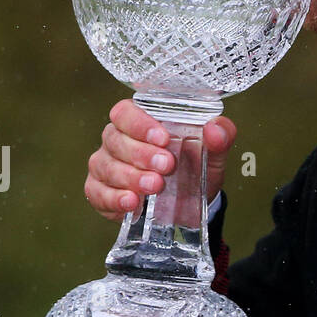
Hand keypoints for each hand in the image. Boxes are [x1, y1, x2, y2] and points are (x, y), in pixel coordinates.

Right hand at [84, 98, 236, 221]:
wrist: (189, 204)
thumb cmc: (194, 168)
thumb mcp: (212, 153)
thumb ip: (220, 137)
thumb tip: (215, 129)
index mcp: (139, 122)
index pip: (125, 112)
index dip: (140, 123)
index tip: (163, 138)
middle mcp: (117, 140)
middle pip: (115, 139)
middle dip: (141, 153)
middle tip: (166, 166)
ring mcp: (105, 165)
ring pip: (106, 166)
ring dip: (131, 177)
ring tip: (154, 186)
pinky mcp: (100, 191)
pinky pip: (97, 193)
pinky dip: (113, 198)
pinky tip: (132, 203)